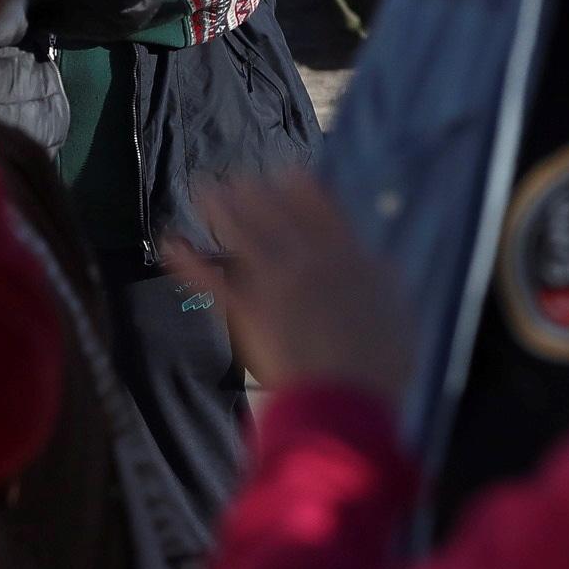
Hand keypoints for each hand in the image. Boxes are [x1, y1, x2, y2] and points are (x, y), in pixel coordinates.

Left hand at [168, 175, 413, 399]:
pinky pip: (213, 283)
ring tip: (205, 190)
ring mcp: (275, 284)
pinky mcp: (248, 312)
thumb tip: (375, 262)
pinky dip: (189, 263)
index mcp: (348, 258)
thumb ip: (382, 282)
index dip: (302, 189)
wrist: (345, 398)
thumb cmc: (380, 366)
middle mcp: (308, 261)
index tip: (287, 170)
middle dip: (254, 193)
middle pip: (276, 216)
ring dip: (222, 211)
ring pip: (243, 237)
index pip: (322, 211)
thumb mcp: (397, 314)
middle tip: (236, 177)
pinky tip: (171, 245)